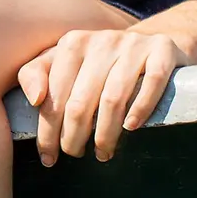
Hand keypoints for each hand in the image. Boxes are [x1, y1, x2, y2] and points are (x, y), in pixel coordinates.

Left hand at [16, 29, 189, 165]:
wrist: (151, 42)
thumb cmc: (99, 62)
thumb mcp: (63, 62)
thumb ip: (35, 74)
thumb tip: (34, 99)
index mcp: (73, 43)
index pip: (55, 94)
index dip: (48, 130)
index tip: (48, 157)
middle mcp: (102, 40)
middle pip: (81, 101)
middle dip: (73, 136)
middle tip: (75, 155)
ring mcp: (133, 44)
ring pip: (113, 98)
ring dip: (105, 133)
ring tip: (102, 153)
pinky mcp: (162, 50)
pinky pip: (152, 82)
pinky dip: (141, 109)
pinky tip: (131, 128)